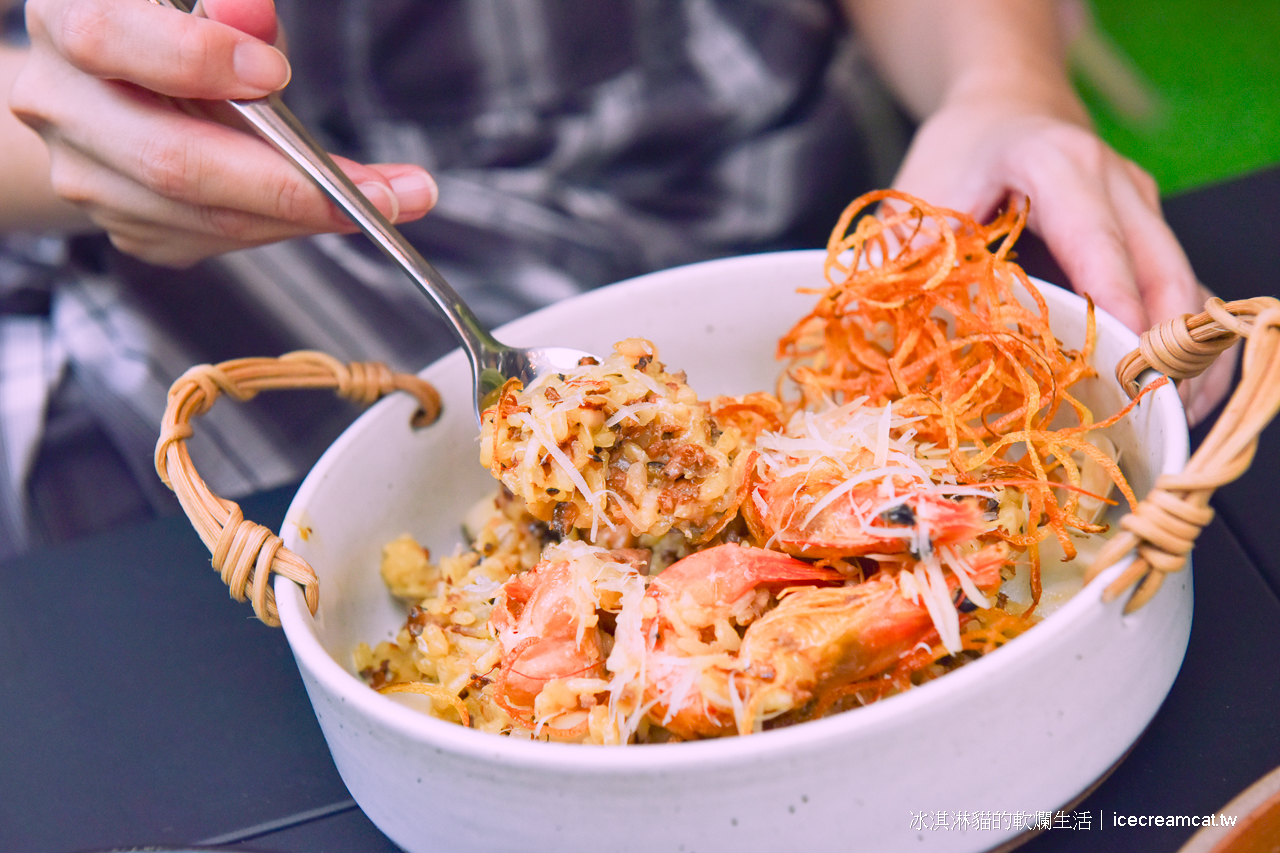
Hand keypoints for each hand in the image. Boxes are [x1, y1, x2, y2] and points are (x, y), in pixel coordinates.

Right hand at [9, 0, 436, 266]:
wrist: (118, 90)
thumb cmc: (169, 35)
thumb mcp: (205, 8)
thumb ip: (234, 13)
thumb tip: (252, 13)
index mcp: (67, 22)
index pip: (109, 40)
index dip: (196, 61)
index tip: (274, 75)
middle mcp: (60, 105)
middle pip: (170, 161)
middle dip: (287, 182)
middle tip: (382, 192)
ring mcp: (87, 177)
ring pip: (204, 216)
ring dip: (307, 214)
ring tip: (389, 198)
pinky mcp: (128, 226)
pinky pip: (215, 239)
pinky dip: (285, 226)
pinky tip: (330, 207)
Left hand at [891, 94, 1232, 424]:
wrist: (1003, 104)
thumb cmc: (960, 149)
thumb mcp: (923, 188)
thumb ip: (911, 254)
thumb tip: (886, 325)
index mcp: (1057, 165)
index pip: (1095, 241)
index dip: (1112, 304)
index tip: (1120, 360)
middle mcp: (1116, 183)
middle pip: (1159, 269)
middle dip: (1158, 342)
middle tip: (1146, 409)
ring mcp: (1141, 207)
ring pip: (1180, 283)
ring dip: (1176, 350)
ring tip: (1163, 415)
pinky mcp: (1147, 230)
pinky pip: (1177, 287)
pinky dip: (1176, 338)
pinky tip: (1166, 388)